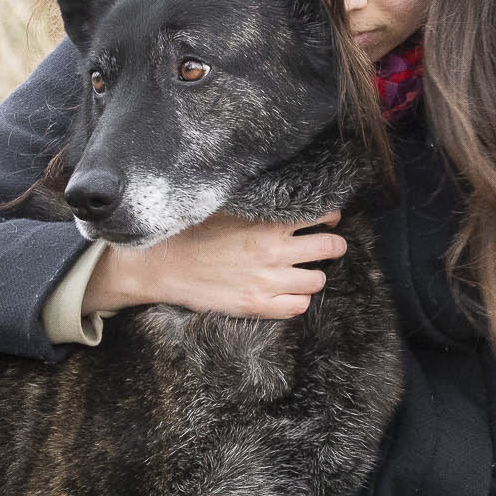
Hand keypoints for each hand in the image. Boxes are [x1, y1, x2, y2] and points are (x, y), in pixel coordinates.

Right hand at [84, 209, 345, 318]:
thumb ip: (258, 201)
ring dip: (315, 273)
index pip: (320, 215)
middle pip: (330, 248)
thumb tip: (283, 189)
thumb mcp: (227, 206)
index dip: (330, 215)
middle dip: (334, 244)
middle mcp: (275, 253)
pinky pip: (298, 307)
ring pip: (318, 280)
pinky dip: (299, 298)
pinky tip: (290, 290)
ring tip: (306, 268)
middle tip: (329, 243)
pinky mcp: (257, 306)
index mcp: (268, 224)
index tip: (328, 217)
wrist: (161, 265)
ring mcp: (268, 283)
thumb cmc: (190, 231)